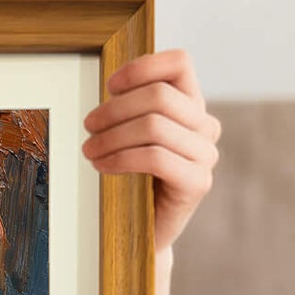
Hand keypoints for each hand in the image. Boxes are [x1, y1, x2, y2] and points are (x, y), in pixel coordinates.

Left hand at [81, 48, 219, 253]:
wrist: (142, 230)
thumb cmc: (132, 177)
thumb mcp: (132, 134)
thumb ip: (131, 107)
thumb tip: (113, 86)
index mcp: (192, 105)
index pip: (180, 63)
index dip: (142, 67)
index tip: (110, 85)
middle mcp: (205, 126)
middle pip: (159, 96)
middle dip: (114, 109)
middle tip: (88, 126)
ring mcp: (206, 155)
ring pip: (154, 126)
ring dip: (111, 136)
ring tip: (89, 149)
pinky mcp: (198, 182)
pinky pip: (155, 157)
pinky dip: (121, 158)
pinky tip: (102, 165)